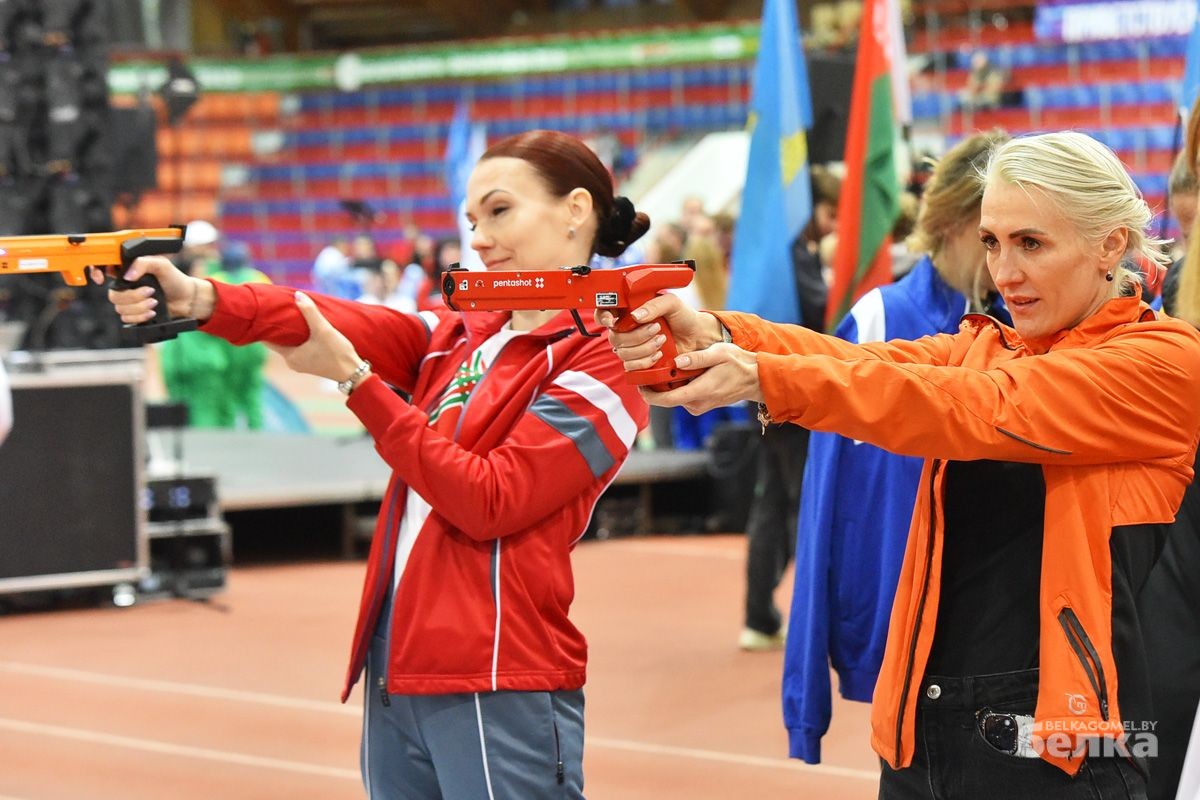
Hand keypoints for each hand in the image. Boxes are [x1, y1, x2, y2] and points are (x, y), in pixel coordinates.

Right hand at [96, 255, 210, 324]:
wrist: (187, 300)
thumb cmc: (175, 280)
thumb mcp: (161, 265)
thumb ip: (143, 263)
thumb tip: (127, 276)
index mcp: (128, 271)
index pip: (103, 269)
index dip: (96, 272)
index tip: (100, 278)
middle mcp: (126, 286)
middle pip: (113, 295)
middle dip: (132, 296)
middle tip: (151, 293)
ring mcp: (130, 302)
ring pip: (120, 308)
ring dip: (139, 307)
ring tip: (155, 303)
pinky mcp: (135, 315)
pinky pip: (127, 319)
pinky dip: (140, 317)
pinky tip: (152, 312)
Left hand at [267, 291, 363, 382]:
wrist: (353, 373)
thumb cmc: (337, 353)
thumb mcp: (323, 330)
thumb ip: (310, 312)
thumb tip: (298, 295)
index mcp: (290, 356)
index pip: (268, 341)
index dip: (266, 327)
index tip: (265, 314)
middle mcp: (293, 362)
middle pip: (279, 342)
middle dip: (279, 328)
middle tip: (278, 312)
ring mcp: (302, 364)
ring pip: (290, 345)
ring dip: (290, 333)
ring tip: (291, 318)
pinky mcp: (312, 364)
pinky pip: (299, 348)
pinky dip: (299, 339)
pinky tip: (305, 330)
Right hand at [595, 292, 721, 373]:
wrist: (698, 339)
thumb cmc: (684, 317)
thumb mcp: (671, 303)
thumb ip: (654, 305)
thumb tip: (635, 316)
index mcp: (629, 310)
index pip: (604, 311)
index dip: (602, 316)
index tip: (612, 320)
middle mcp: (627, 329)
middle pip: (614, 336)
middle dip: (636, 335)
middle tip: (656, 329)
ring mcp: (631, 347)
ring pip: (622, 353)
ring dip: (643, 348)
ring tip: (662, 341)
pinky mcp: (638, 363)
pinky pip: (630, 367)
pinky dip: (645, 362)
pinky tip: (658, 355)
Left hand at [639, 342, 763, 413]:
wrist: (756, 379)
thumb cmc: (740, 364)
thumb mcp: (720, 353)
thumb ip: (698, 358)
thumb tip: (677, 362)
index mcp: (699, 392)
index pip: (666, 400)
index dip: (649, 395)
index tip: (638, 384)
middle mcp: (697, 404)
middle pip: (666, 398)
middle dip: (654, 386)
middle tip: (646, 368)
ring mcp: (699, 406)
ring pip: (673, 396)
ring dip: (666, 385)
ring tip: (660, 365)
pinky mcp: (701, 404)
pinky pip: (682, 396)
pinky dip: (676, 386)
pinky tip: (676, 371)